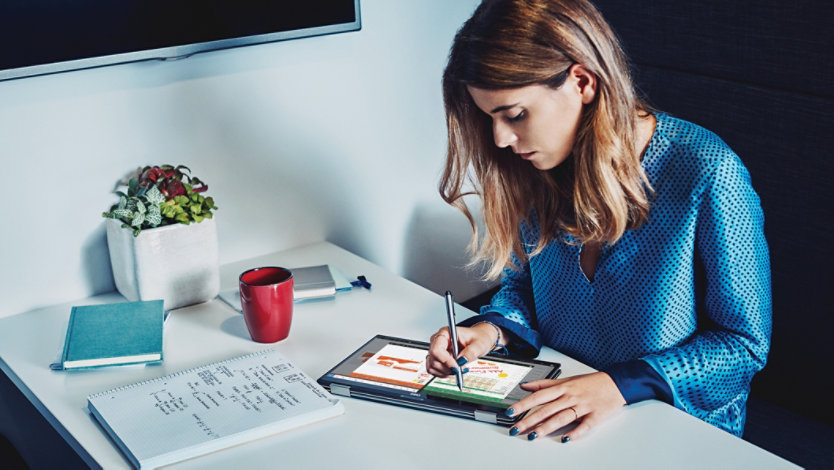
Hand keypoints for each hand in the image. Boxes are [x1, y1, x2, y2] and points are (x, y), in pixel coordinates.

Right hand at [425, 324, 496, 376]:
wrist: (478, 340)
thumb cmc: (478, 338)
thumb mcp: (479, 344)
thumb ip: (470, 352)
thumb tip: (461, 361)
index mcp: (445, 333)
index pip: (436, 349)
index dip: (445, 360)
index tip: (456, 367)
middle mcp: (438, 341)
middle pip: (433, 359)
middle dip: (447, 368)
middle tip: (460, 369)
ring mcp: (437, 350)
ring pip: (432, 366)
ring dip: (445, 372)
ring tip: (458, 369)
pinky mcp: (437, 358)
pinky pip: (434, 370)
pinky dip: (443, 374)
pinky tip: (454, 370)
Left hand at [507, 372, 625, 441]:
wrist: (616, 383)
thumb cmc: (590, 382)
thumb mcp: (567, 379)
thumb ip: (545, 384)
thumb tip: (526, 386)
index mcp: (563, 388)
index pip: (538, 397)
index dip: (523, 405)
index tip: (510, 412)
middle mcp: (570, 397)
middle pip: (546, 410)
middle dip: (529, 420)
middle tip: (516, 429)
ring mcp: (583, 407)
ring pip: (562, 418)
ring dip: (547, 427)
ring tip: (534, 436)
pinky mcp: (595, 416)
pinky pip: (584, 426)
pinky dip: (575, 432)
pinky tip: (566, 439)